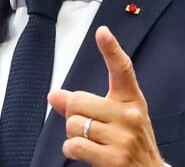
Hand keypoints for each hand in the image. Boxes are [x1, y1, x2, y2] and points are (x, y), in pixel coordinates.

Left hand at [47, 26, 162, 165]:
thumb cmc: (129, 144)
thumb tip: (53, 95)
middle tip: (88, 127)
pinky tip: (83, 153)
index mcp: (131, 99)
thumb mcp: (114, 119)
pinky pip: (74, 145)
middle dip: (73, 115)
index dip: (111, 48)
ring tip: (90, 142)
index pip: (122, 69)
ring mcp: (124, 137)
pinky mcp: (114, 158)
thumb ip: (83, 105)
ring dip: (72, 135)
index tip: (102, 31)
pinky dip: (71, 149)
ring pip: (73, 123)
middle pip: (77, 100)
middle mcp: (130, 115)